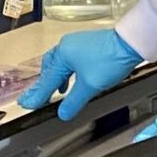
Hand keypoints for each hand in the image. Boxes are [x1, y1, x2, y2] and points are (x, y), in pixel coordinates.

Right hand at [20, 27, 142, 121]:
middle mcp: (66, 46)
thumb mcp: (90, 86)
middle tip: (37, 98)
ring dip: (56, 78)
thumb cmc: (109, 60)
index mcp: (62, 55)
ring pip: (59, 63)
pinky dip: (67, 72)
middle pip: (49, 68)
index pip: (47, 80)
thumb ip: (74, 101)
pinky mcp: (87, 44)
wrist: (130, 42)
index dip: (38, 95)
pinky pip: (69, 60)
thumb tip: (63, 113)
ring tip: (57, 91)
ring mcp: (76, 43)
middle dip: (44, 84)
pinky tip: (74, 80)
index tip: (26, 104)